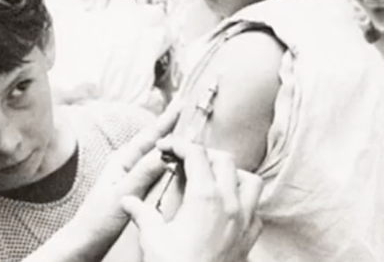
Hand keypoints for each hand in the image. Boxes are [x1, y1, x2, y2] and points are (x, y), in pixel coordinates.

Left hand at [71, 99, 181, 241]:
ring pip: (156, 153)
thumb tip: (164, 153)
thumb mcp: (122, 195)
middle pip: (154, 140)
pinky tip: (176, 161)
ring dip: (170, 141)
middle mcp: (126, 164)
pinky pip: (156, 169)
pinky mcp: (134, 188)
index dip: (167, 119)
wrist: (86, 241)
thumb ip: (142, 174)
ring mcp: (130, 175)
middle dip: (171, 124)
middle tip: (188, 109)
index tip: (182, 102)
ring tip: (187, 129)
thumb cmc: (98, 220)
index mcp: (122, 161)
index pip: (150, 136)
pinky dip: (168, 160)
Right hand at [121, 139, 262, 261]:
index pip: (196, 154)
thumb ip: (142, 214)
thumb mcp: (153, 239)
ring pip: (249, 181)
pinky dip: (244, 203)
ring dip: (232, 175)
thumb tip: (127, 201)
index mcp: (205, 198)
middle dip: (204, 154)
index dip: (179, 144)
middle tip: (184, 161)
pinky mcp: (250, 239)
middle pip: (225, 160)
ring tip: (211, 180)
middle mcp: (230, 204)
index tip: (166, 147)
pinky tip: (227, 210)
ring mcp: (244, 221)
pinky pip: (256, 210)